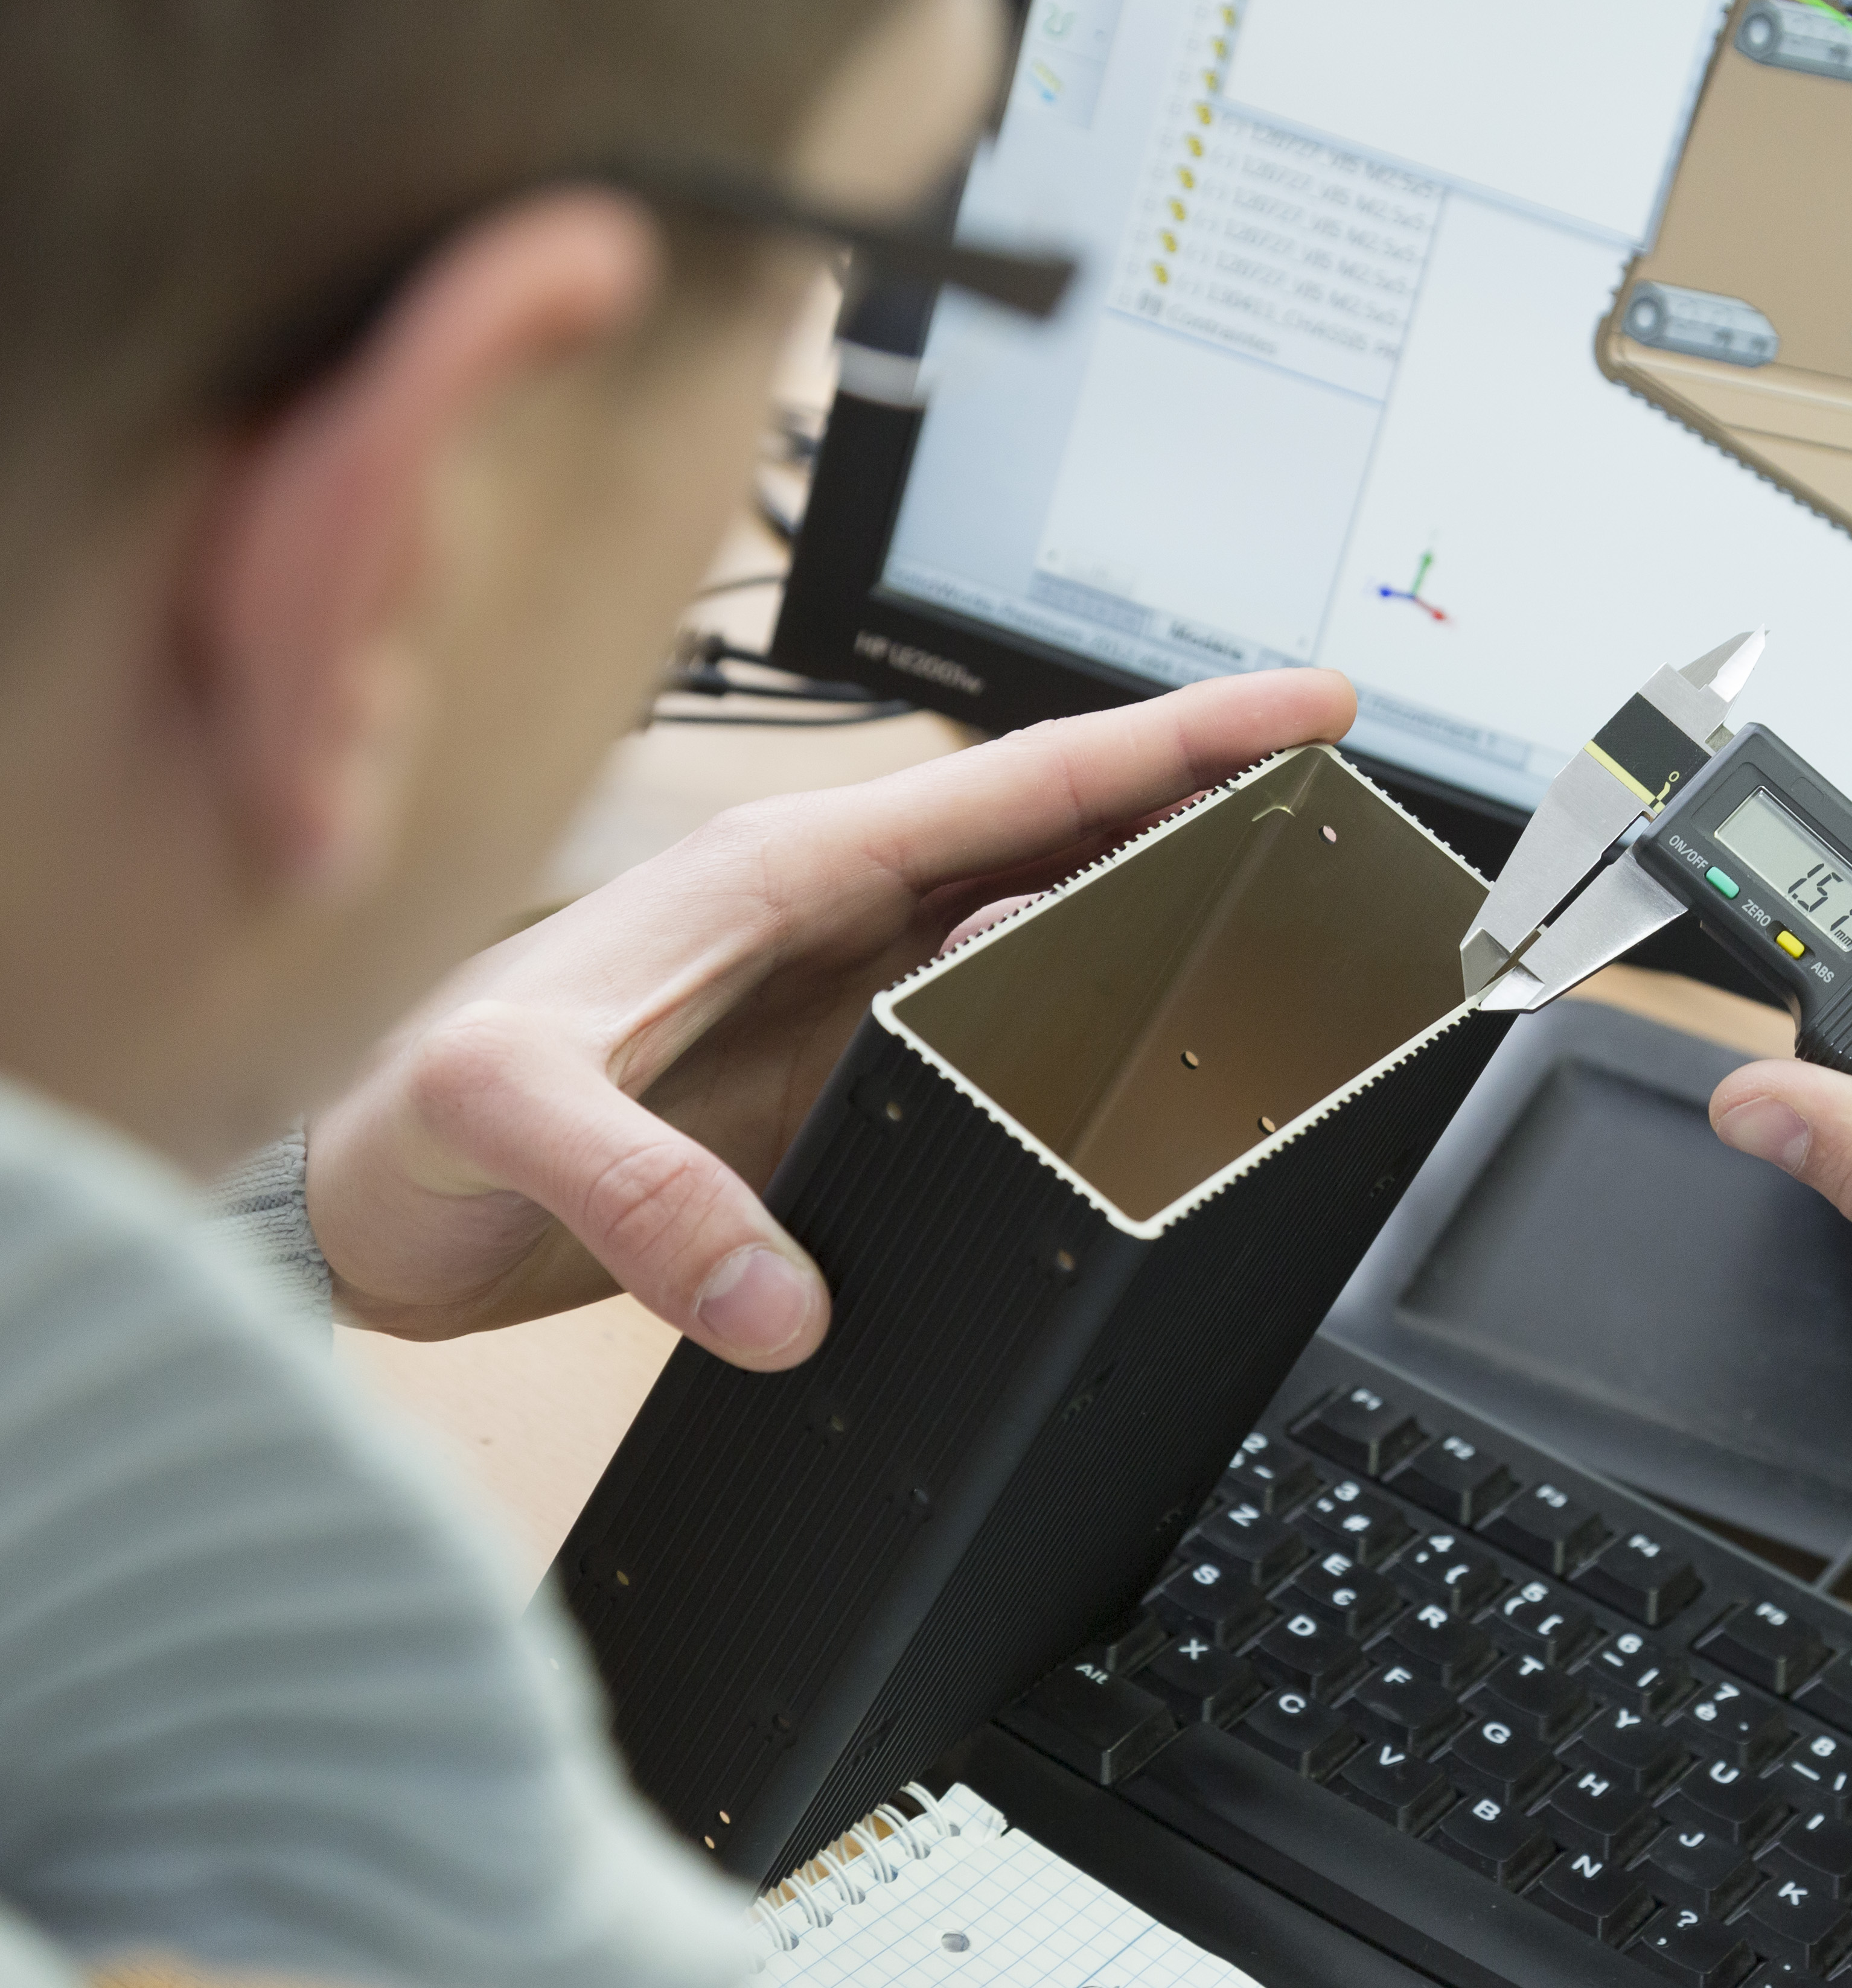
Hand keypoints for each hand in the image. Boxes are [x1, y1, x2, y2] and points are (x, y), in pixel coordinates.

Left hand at [303, 670, 1356, 1366]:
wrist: (353, 1208)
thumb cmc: (397, 1119)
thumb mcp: (499, 1122)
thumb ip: (641, 1197)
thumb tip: (787, 1297)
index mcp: (779, 874)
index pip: (1018, 783)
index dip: (1172, 741)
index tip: (1302, 711)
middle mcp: (828, 921)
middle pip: (1065, 836)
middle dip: (1210, 799)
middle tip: (1340, 795)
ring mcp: (842, 1001)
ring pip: (1048, 926)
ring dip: (1159, 905)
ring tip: (1279, 899)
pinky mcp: (837, 1086)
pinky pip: (1003, 1037)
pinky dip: (1090, 1022)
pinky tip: (1144, 1032)